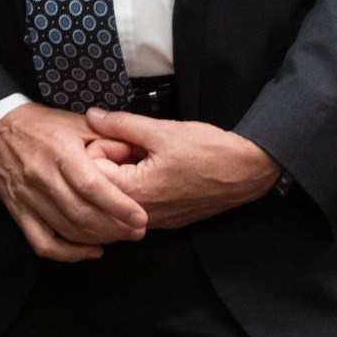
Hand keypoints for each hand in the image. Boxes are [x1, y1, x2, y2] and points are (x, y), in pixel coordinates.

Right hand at [0, 105, 146, 260]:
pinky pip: (43, 243)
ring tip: (120, 237)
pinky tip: (90, 250)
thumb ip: (108, 138)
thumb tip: (133, 153)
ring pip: (66, 230)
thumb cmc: (41, 126)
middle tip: (137, 231)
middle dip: (114, 228)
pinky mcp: (19, 212)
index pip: (91, 185)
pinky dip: (68, 254)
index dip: (117, 205)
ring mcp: (29, 198)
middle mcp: (42, 177)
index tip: (139, 217)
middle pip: (81, 213)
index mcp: (60, 152)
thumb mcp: (78, 122)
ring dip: (97, 239)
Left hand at [84, 110, 279, 229]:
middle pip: (102, 186)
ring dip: (127, 172)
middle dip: (113, 161)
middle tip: (138, 145)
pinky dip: (141, 184)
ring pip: (120, 195)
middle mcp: (139, 213)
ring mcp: (153, 220)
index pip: (89, 172)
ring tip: (149, 156)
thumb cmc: (208, 150)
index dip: (103, 147)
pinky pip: (138, 203)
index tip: (125, 137)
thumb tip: (92, 116)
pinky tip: (158, 169)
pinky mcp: (165, 220)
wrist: (247, 172)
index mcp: (133, 192)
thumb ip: (121, 124)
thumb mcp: (161, 130)